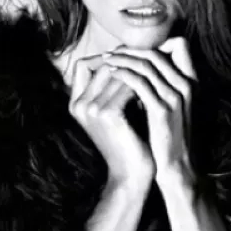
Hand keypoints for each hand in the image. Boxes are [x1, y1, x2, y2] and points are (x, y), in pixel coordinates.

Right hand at [68, 53, 152, 189]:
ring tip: (153, 74)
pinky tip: (155, 87)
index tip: (130, 57)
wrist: (133, 173)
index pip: (83, 64)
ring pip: (117, 73)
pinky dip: (142, 84)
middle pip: (102, 64)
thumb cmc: (130, 141)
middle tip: (149, 62)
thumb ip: (114, 88)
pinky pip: (128, 86)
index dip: (107, 57)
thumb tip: (129, 56)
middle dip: (126, 62)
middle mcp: (78, 105)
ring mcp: (91, 109)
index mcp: (75, 103)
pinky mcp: (107, 114)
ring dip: (137, 71)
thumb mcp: (118, 111)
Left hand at [101, 36, 196, 181]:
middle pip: (156, 52)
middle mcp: (186, 85)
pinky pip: (139, 83)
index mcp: (190, 82)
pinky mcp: (162, 110)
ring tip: (106, 61)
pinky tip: (110, 76)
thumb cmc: (167, 136)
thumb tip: (135, 67)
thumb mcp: (169, 106)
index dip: (152, 44)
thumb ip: (159, 85)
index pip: (179, 45)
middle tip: (110, 53)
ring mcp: (175, 97)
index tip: (129, 50)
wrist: (175, 167)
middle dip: (129, 50)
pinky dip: (122, 75)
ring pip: (146, 64)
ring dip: (122, 59)